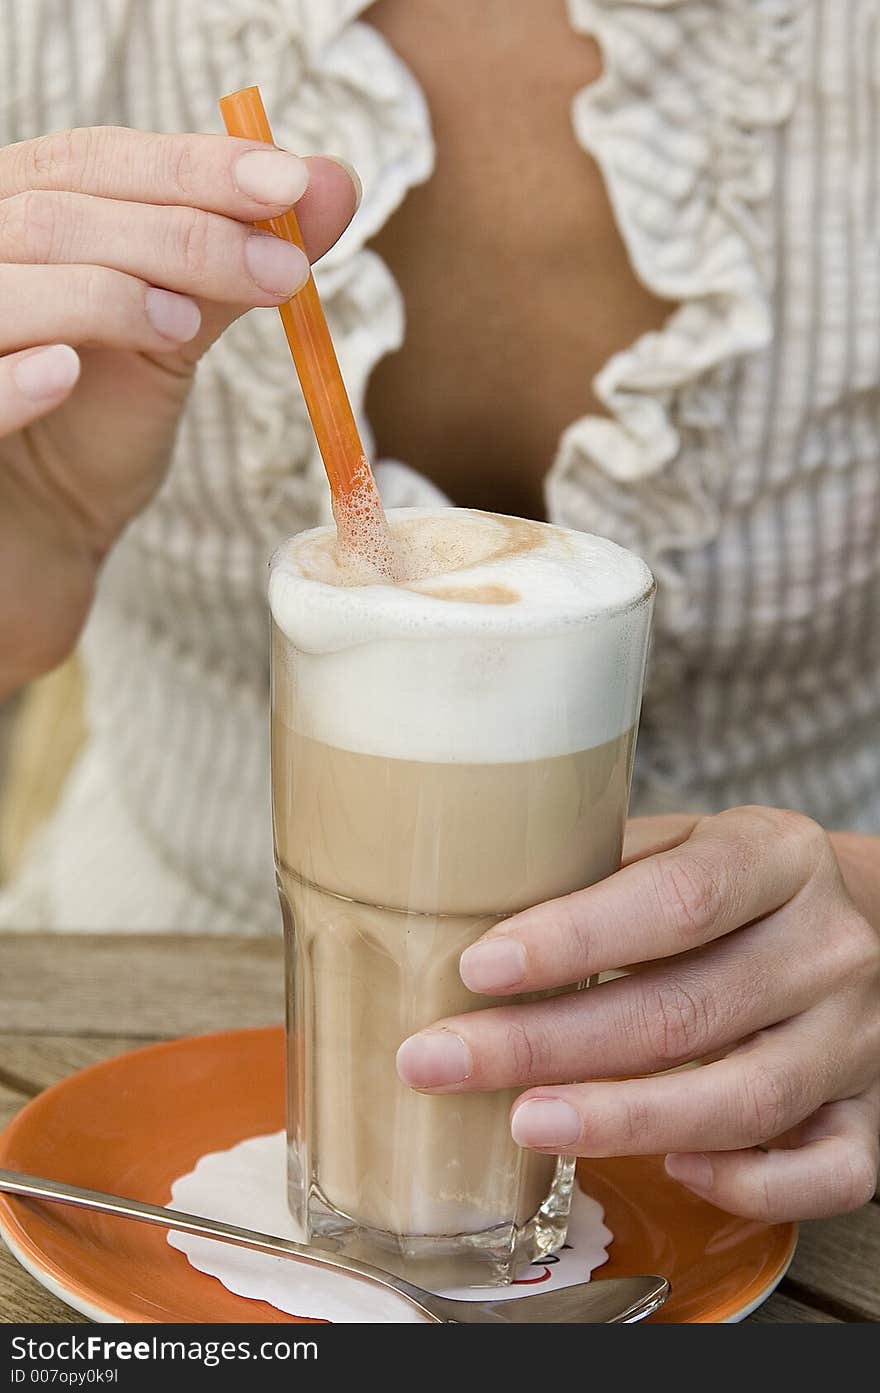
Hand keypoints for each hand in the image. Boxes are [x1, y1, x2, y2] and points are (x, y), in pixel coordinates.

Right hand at [0, 126, 357, 693]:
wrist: (34, 531)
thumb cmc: (92, 425)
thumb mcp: (172, 336)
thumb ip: (235, 261)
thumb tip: (336, 182)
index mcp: (18, 213)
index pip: (92, 163)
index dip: (192, 166)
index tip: (291, 185)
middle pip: (56, 215)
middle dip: (180, 235)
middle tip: (282, 272)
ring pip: (5, 285)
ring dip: (104, 294)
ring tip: (185, 324)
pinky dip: (12, 377)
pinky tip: (66, 373)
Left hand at [397, 808, 879, 1221]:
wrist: (868, 923)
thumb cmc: (743, 888)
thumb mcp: (687, 842)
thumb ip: (606, 869)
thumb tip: (473, 906)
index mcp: (778, 858)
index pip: (678, 900)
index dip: (575, 937)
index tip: (480, 967)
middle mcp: (827, 948)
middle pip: (685, 1010)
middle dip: (546, 1044)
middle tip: (442, 1061)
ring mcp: (859, 1039)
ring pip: (744, 1100)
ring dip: (621, 1120)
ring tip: (523, 1124)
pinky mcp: (876, 1116)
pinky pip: (827, 1173)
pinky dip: (747, 1182)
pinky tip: (672, 1171)